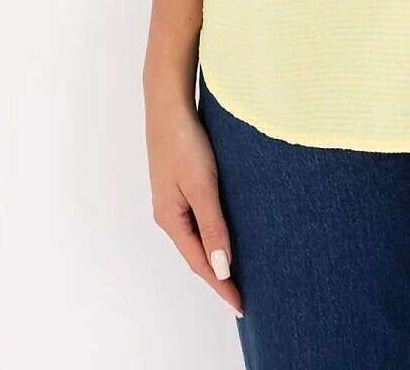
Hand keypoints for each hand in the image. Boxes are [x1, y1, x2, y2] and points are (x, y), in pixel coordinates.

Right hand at [145, 84, 242, 317]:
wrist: (168, 102)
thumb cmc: (184, 141)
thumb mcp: (202, 185)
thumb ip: (213, 225)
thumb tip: (221, 267)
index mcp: (171, 219)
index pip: (200, 263)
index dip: (221, 286)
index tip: (241, 306)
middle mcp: (169, 213)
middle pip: (196, 254)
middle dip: (217, 277)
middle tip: (242, 296)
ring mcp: (173, 198)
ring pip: (197, 237)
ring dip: (215, 256)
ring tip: (235, 273)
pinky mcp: (180, 182)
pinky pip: (197, 219)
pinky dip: (212, 234)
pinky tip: (223, 234)